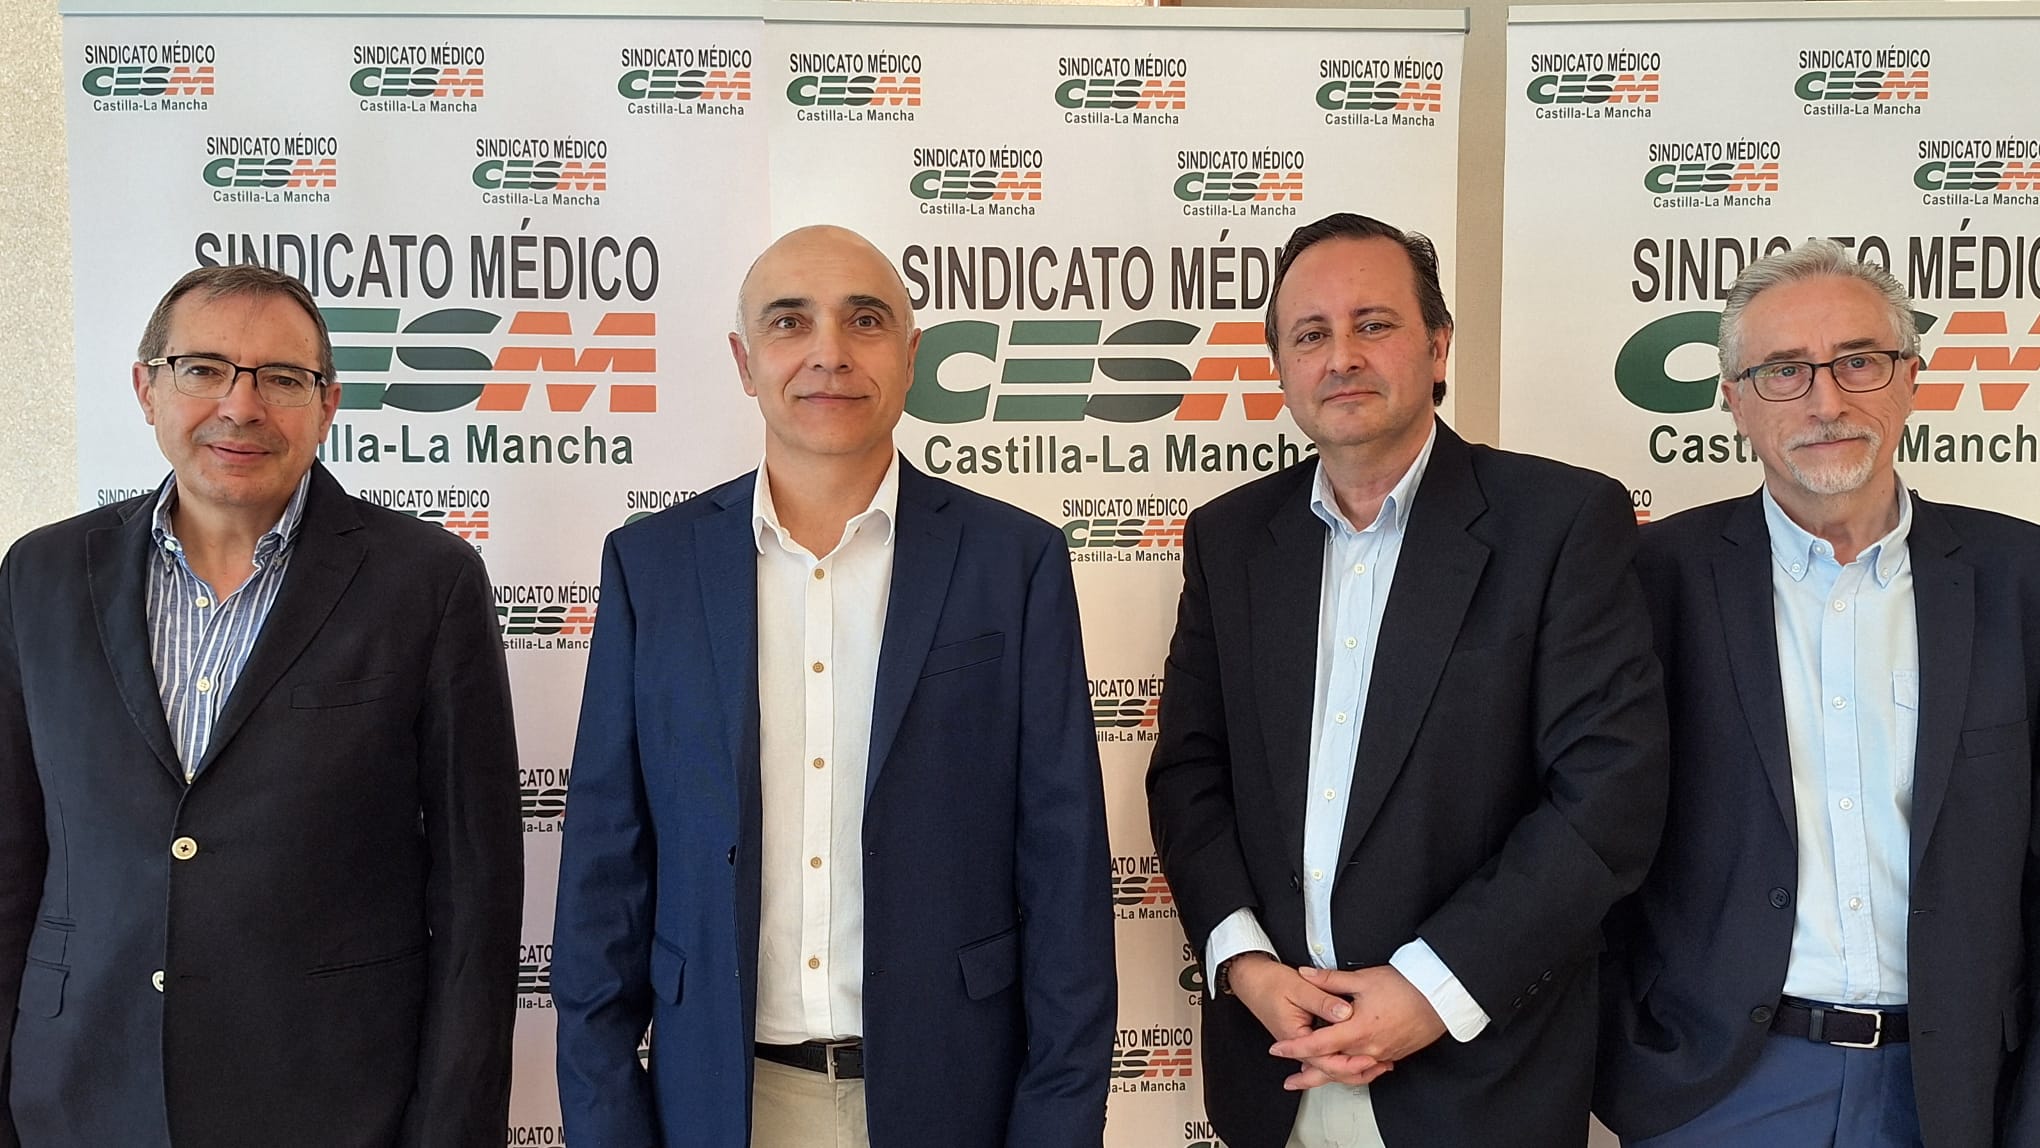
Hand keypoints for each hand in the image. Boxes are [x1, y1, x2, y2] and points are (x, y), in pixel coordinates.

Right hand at [1224, 954, 1391, 1085]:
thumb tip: (1345, 1011)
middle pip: (1330, 1069)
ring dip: (1354, 1068)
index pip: (1326, 1059)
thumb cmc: (1269, 983)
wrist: (1251, 979)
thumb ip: (1323, 1001)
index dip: (1350, 1061)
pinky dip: (1344, 1059)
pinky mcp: (1306, 1037)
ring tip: (1377, 1066)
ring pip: (1330, 1065)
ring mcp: (1302, 1043)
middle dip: (1358, 1070)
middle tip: (1382, 1066)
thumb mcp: (1298, 988)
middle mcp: (1299, 1044)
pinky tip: (1358, 1058)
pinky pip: (1327, 1055)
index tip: (1370, 1057)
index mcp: (1295, 1036)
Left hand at [1268, 965, 1446, 1089]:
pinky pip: (1368, 1069)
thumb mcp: (1362, 979)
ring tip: (1315, 1078)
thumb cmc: (1405, 986)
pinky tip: (1347, 1069)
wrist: (1438, 996)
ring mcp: (1382, 1054)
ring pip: (1350, 1072)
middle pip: (1331, 1068)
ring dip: (1331, 1076)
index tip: (1277, 1050)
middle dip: (1308, 1076)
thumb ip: (1329, 980)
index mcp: (1356, 1030)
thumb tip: (1305, 973)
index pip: (1317, 1045)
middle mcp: (1368, 1048)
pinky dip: (1353, 1072)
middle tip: (1290, 1081)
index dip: (1294, 1049)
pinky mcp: (1394, 1055)